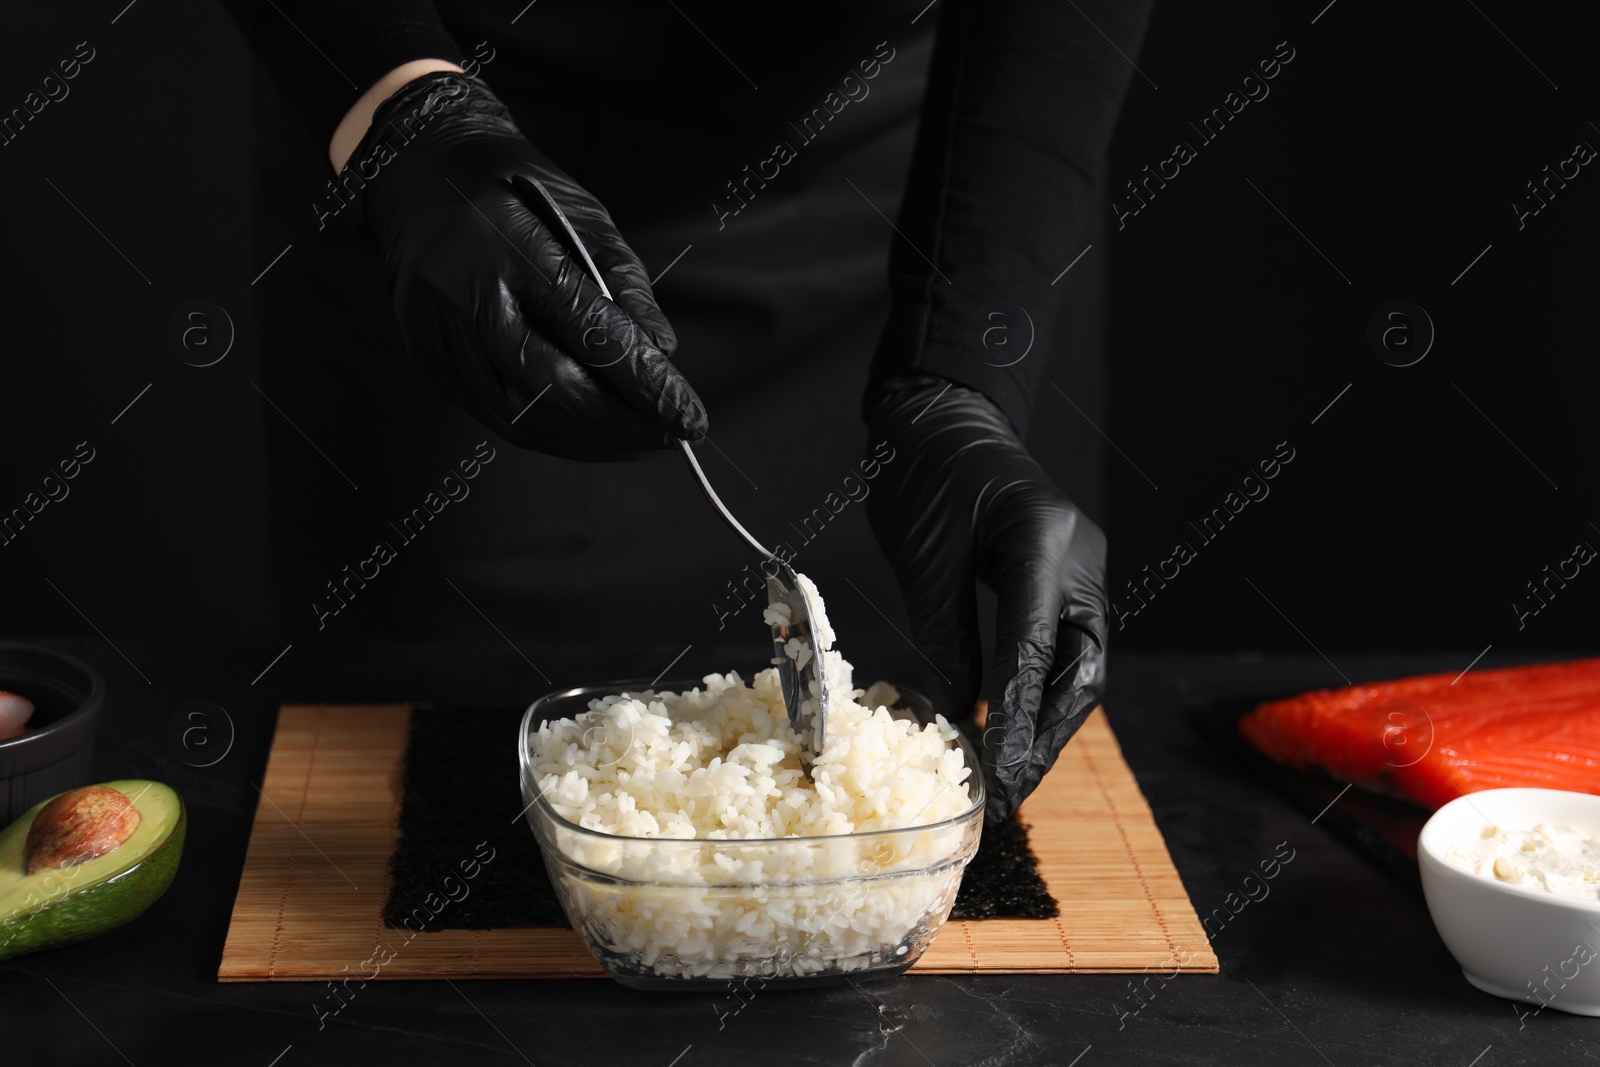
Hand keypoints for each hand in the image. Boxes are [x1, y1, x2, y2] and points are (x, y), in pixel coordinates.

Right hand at [346, 71, 705, 459]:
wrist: (419, 173)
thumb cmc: (510, 185)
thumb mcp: (580, 210)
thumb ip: (622, 281)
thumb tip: (661, 352)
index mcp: (504, 241)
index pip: (584, 326)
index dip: (640, 380)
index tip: (687, 413)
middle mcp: (461, 291)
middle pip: (548, 383)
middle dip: (620, 422)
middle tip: (673, 436)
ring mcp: (436, 332)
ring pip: (520, 414)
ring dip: (591, 440)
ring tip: (643, 442)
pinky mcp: (430, 360)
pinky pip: (497, 417)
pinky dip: (553, 435)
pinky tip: (595, 438)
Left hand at [865, 374, 1107, 822]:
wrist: (941, 419)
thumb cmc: (925, 471)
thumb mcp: (924, 555)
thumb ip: (944, 634)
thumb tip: (956, 715)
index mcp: (1044, 542)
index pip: (1035, 650)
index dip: (1019, 720)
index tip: (998, 775)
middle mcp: (1079, 560)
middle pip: (1080, 672)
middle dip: (1048, 738)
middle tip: (1012, 793)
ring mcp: (1080, 571)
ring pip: (1079, 669)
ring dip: (1048, 726)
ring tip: (1014, 778)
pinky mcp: (1066, 582)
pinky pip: (1062, 649)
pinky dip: (1039, 693)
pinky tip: (1014, 730)